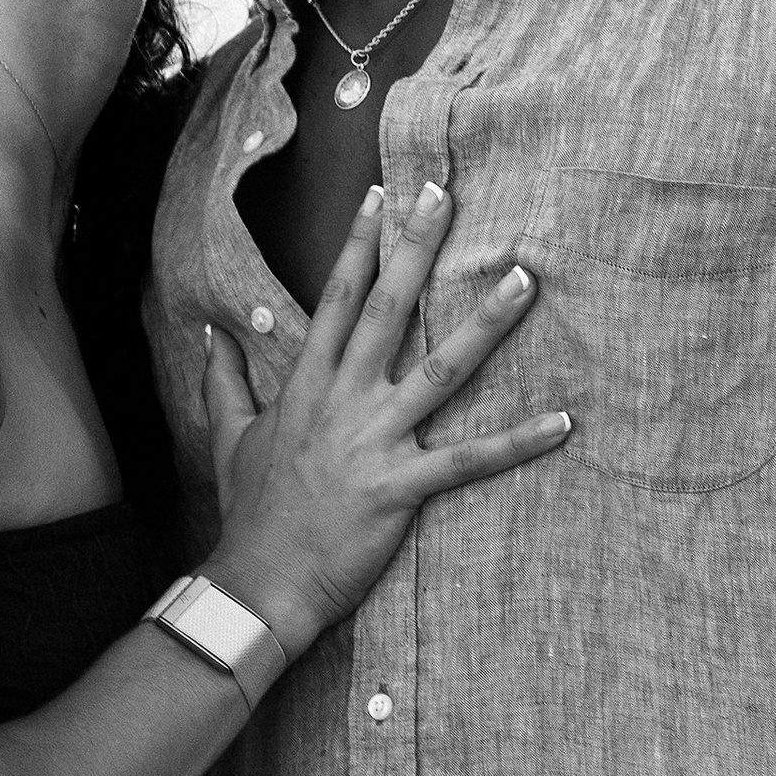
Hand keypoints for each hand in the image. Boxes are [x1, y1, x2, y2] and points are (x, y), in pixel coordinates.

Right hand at [202, 181, 566, 650]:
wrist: (258, 582)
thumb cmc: (249, 512)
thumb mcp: (229, 437)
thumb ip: (225, 380)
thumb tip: (214, 334)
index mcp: (307, 385)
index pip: (336, 298)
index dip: (359, 243)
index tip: (381, 194)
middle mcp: (344, 401)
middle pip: (387, 309)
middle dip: (416, 248)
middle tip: (446, 194)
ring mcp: (375, 441)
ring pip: (441, 370)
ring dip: (486, 324)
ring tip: (525, 281)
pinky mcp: (401, 488)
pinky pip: (470, 460)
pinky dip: (517, 441)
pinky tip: (561, 421)